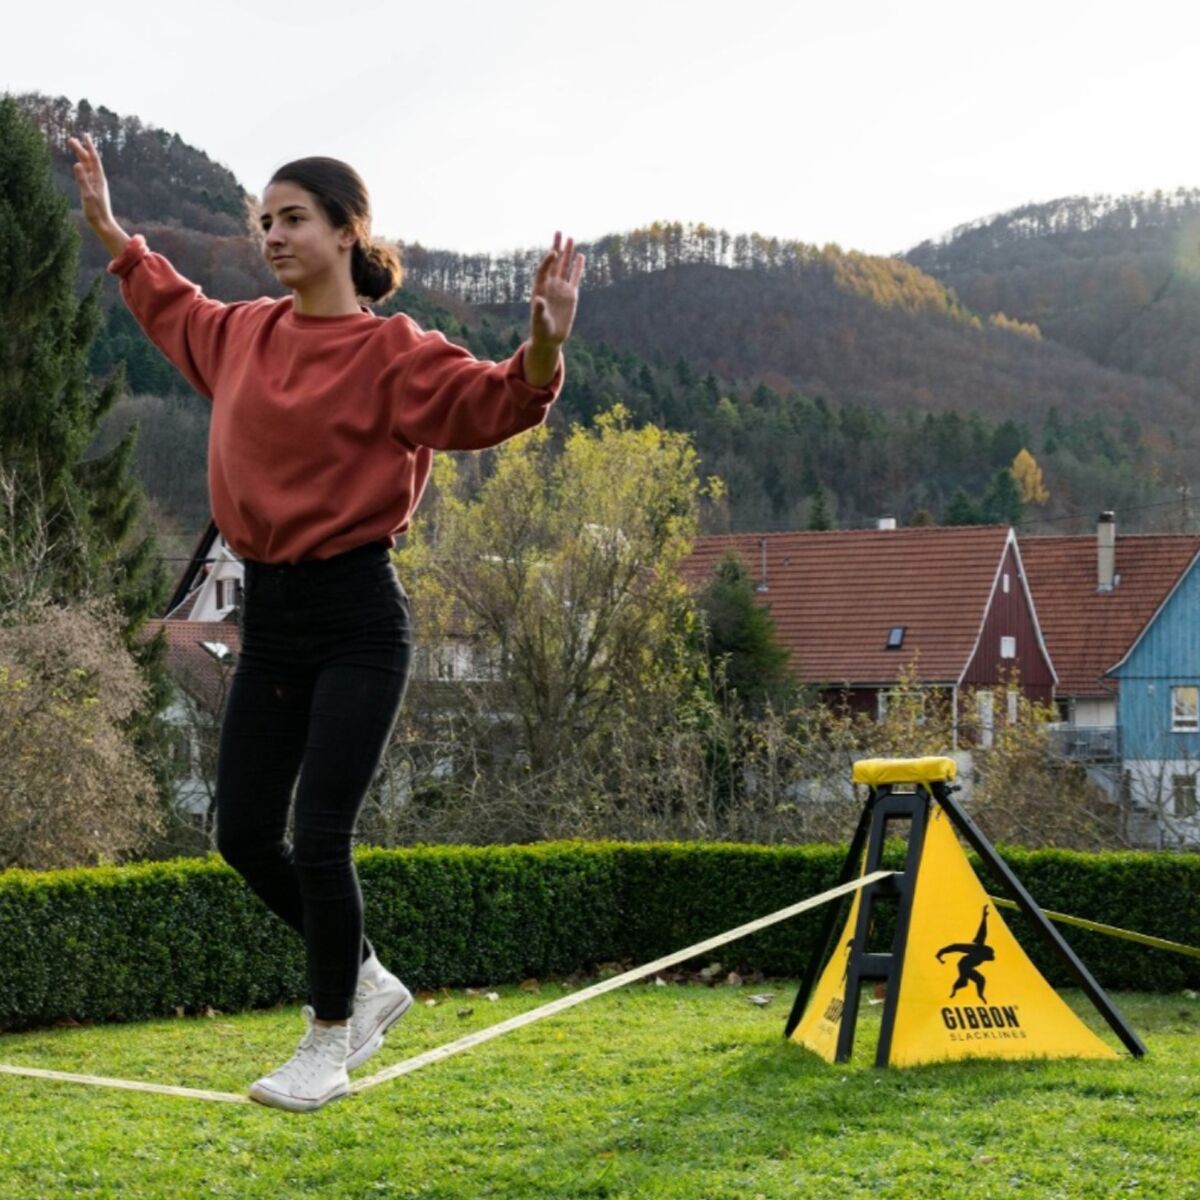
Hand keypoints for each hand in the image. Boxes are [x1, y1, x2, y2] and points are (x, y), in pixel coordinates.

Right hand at [67, 132, 116, 233]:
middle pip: (89, 161)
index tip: (85, 135)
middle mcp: (98, 180)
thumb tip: (77, 164)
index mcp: (98, 180)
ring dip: (80, 156)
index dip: (89, 147)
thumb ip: (82, 180)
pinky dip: (82, 166)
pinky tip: (79, 164)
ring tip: (73, 146)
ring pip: (87, 167)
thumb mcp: (87, 195)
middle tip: (71, 139)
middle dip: (81, 149)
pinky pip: (86, 174)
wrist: (103, 225)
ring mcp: (95, 185)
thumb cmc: (96, 212)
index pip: (93, 160)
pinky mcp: (92, 190)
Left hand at [530, 231, 584, 350]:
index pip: (543, 270)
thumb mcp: (538, 321)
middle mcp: (550, 285)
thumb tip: (538, 300)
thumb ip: (538, 310)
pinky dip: (577, 267)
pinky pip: (575, 277)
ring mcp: (561, 288)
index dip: (548, 261)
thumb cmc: (541, 330)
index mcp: (539, 288)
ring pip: (565, 267)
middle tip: (559, 231)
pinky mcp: (571, 294)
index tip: (553, 252)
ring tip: (571, 238)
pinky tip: (580, 256)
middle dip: (556, 247)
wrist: (550, 338)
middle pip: (554, 262)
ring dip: (567, 253)